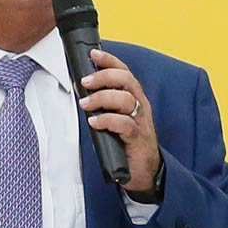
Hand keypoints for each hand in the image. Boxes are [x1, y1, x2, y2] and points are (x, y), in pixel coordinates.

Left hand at [81, 48, 162, 198]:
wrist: (144, 172)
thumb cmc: (127, 144)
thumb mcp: (114, 119)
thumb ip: (103, 106)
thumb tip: (82, 93)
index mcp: (135, 98)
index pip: (124, 72)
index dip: (109, 61)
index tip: (93, 54)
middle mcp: (140, 106)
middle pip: (126, 80)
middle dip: (103, 76)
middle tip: (84, 82)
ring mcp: (141, 122)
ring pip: (125, 99)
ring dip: (102, 98)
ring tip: (85, 104)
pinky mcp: (138, 139)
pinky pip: (124, 124)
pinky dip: (107, 120)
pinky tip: (95, 123)